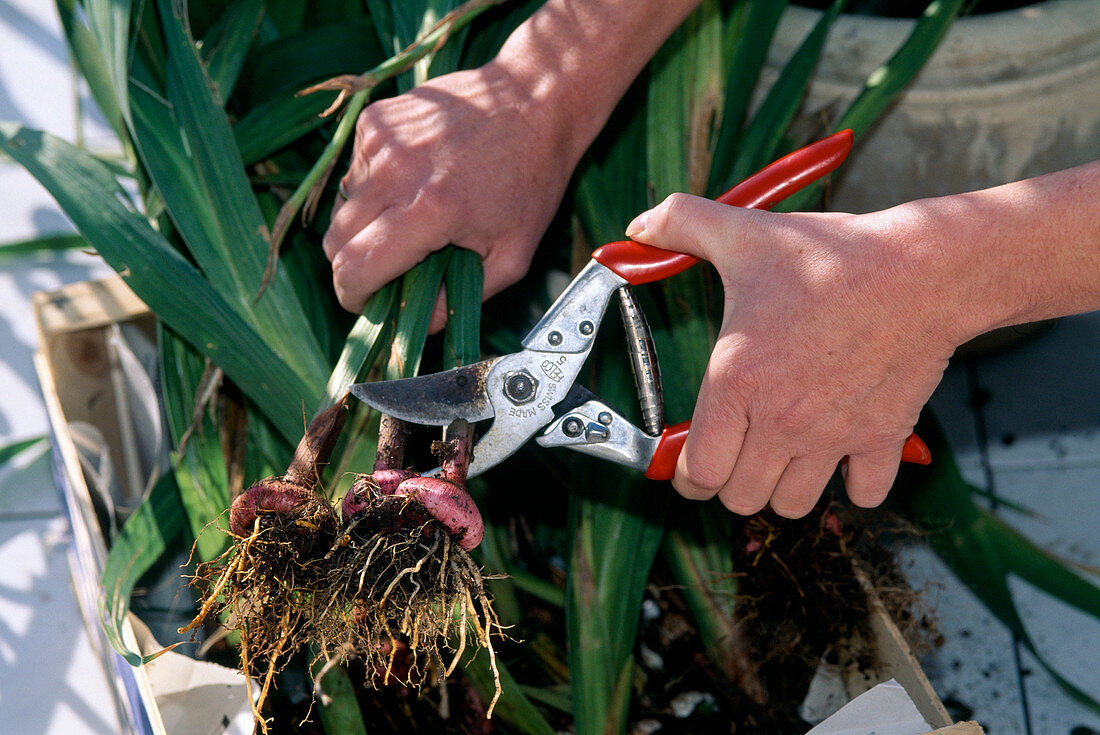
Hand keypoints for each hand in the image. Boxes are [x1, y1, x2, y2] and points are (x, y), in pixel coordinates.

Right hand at [323, 61, 577, 328]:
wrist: (533, 102)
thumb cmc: (529, 183)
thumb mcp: (511, 257)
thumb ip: (460, 300)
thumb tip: (420, 328)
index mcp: (431, 210)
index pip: (355, 268)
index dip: (351, 296)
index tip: (363, 304)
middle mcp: (396, 172)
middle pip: (335, 241)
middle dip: (354, 265)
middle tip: (388, 268)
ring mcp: (380, 140)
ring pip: (342, 206)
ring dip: (365, 224)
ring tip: (411, 217)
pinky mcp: (374, 119)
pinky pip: (353, 171)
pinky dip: (374, 186)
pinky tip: (413, 180)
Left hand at [626, 195, 957, 516]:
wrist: (920, 268)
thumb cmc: (832, 256)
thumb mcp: (744, 232)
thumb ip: (680, 225)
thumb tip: (639, 226)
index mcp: (736, 381)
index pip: (698, 472)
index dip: (686, 477)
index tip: (690, 468)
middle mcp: (780, 420)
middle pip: (740, 498)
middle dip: (731, 483)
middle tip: (736, 455)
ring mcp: (833, 435)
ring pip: (793, 505)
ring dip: (782, 488)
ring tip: (782, 454)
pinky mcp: (882, 438)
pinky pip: (865, 495)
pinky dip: (853, 484)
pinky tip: (843, 452)